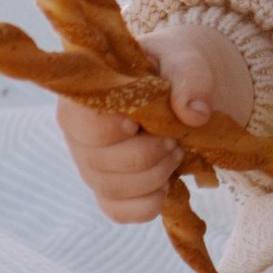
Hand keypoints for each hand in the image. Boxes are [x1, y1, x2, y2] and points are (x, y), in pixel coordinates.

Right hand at [57, 19, 253, 226]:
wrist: (177, 85)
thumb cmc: (170, 68)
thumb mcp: (184, 60)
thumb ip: (190, 78)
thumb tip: (194, 114)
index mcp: (83, 97)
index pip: (83, 125)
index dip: (115, 129)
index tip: (142, 120)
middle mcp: (78, 136)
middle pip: (101, 162)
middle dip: (149, 154)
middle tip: (174, 137)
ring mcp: (90, 167)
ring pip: (113, 189)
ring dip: (155, 176)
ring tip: (175, 152)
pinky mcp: (108, 192)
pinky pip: (120, 212)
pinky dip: (149, 202)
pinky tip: (166, 182)